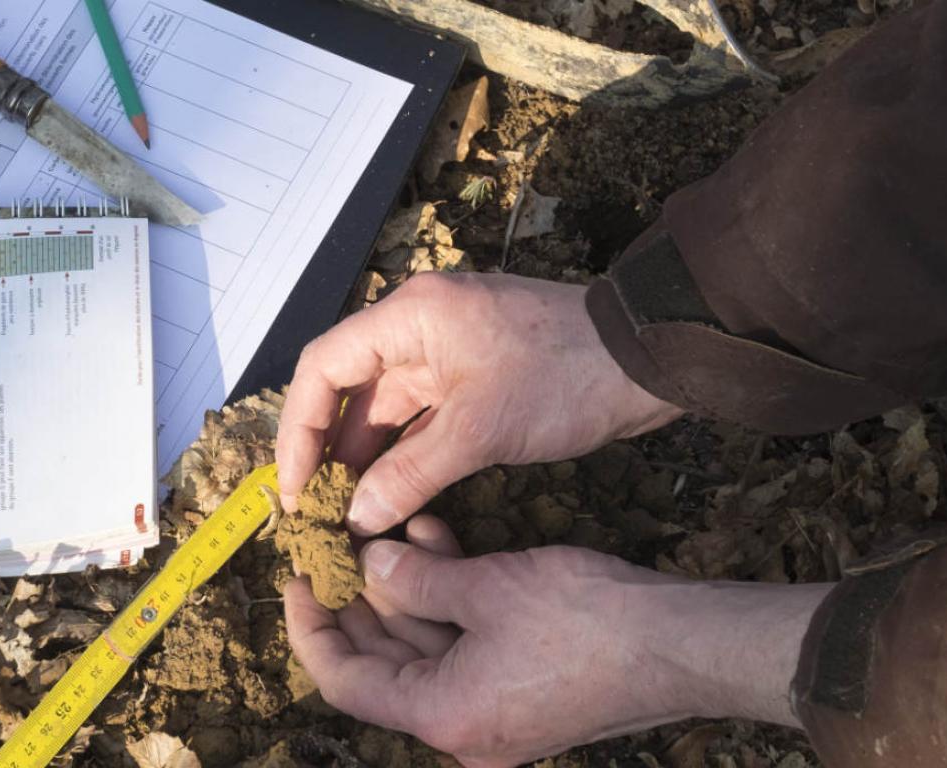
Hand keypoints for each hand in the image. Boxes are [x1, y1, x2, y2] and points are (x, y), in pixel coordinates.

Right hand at [276, 273, 682, 534]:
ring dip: (365, 459)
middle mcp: (418, 328)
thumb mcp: (481, 431)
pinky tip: (389, 497)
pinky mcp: (474, 379)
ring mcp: (447, 353)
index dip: (299, 428)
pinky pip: (421, 419)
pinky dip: (403, 455)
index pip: (324, 366)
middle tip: (316, 512)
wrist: (650, 359)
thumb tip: (358, 519)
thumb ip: (410, 474)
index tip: (296, 487)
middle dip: (328, 450)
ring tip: (347, 515)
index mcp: (409, 317)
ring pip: (386, 409)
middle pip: (349, 388)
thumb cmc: (565, 377)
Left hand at [285, 517, 830, 767]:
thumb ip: (415, 577)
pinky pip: (466, 647)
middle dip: (363, 601)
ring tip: (399, 529)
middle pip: (384, 665)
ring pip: (427, 649)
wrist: (682, 645)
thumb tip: (371, 564)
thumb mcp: (486, 588)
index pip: (344, 679)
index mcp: (441, 717)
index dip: (311, 626)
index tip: (297, 577)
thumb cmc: (585, 621)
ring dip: (411, 589)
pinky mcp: (523, 693)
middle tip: (342, 545)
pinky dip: (451, 600)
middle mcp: (461, 729)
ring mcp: (494, 715)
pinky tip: (441, 540)